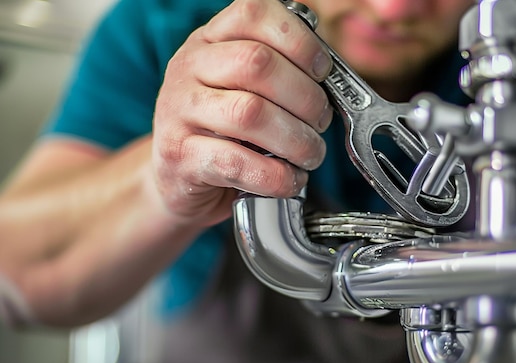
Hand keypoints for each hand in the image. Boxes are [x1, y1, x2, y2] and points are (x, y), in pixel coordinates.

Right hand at [151, 0, 332, 226]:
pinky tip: (288, 180)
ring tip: (310, 154)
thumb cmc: (221, 133)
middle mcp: (188, 67)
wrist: (175, 180)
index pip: (253, 13)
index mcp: (209, 41)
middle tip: (320, 122)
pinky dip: (275, 176)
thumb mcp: (241, 90)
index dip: (299, 41)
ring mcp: (178, 111)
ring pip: (250, 113)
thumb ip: (276, 73)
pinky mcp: (180, 156)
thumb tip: (329, 76)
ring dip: (296, 140)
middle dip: (306, 96)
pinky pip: (236, 162)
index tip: (322, 71)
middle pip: (258, 63)